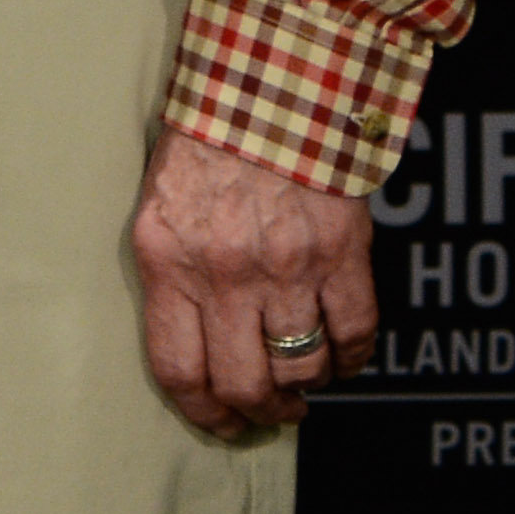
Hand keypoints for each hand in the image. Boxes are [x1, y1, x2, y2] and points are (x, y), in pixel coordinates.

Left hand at [132, 123, 373, 434]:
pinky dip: (351, 359)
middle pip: (244, 383)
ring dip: (304, 388)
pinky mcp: (341, 256)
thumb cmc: (203, 148)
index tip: (219, 423)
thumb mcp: (158, 210)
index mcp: (167, 263)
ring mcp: (287, 269)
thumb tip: (192, 345)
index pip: (178, 369)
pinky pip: (355, 334)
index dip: (202, 412)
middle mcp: (224, 274)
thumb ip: (171, 275)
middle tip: (268, 412)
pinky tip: (341, 358)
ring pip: (301, 367)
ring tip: (302, 385)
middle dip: (258, 412)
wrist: (265, 90)